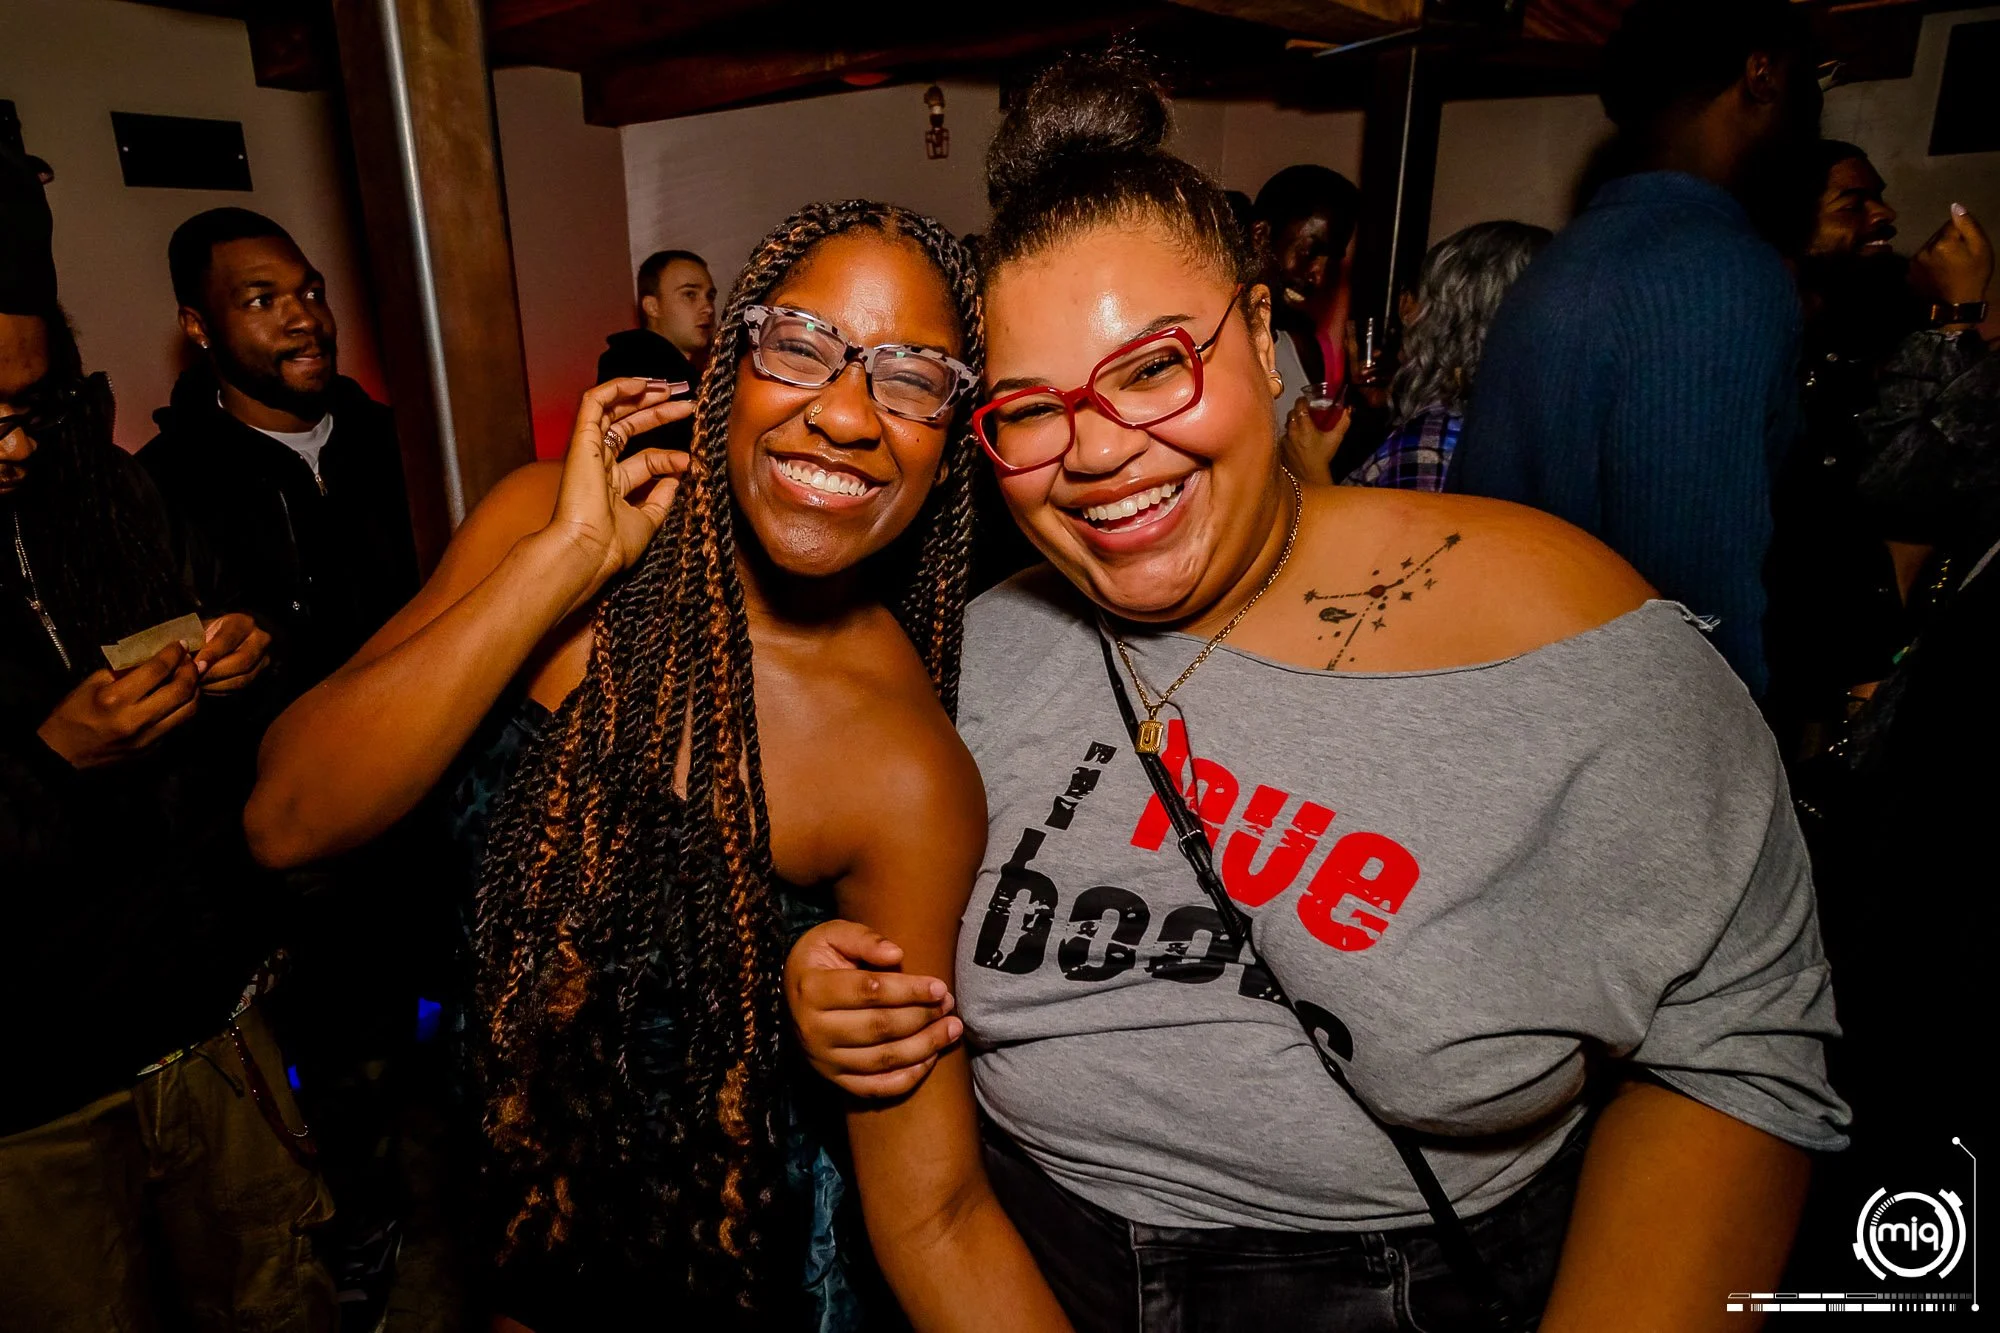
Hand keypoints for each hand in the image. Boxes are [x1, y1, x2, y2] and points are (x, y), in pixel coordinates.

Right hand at [36, 642, 199, 768]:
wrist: (63, 755)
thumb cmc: (73, 714)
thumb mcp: (92, 684)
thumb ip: (124, 670)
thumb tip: (152, 657)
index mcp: (116, 699)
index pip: (157, 670)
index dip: (173, 653)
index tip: (180, 643)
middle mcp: (137, 719)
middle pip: (181, 691)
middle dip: (192, 671)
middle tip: (192, 660)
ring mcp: (148, 737)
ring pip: (188, 710)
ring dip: (194, 690)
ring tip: (191, 677)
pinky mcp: (153, 749)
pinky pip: (178, 724)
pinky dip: (184, 708)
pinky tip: (180, 697)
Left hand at [195, 612, 271, 693]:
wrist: (229, 639)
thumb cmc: (208, 633)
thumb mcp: (201, 629)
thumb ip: (194, 641)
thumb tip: (183, 658)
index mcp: (243, 623)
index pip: (228, 640)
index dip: (211, 654)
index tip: (196, 664)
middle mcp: (259, 639)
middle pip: (241, 661)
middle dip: (215, 672)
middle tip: (194, 678)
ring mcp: (263, 659)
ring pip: (242, 678)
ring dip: (217, 684)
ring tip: (196, 685)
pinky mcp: (260, 675)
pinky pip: (241, 687)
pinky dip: (221, 690)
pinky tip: (206, 688)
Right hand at [544, 378, 694, 600]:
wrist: (588, 551)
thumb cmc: (613, 546)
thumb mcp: (648, 520)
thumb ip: (662, 498)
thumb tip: (679, 475)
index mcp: (614, 485)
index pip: (646, 459)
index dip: (670, 455)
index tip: (692, 459)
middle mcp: (600, 465)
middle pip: (630, 428)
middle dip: (658, 411)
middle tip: (685, 399)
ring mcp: (589, 451)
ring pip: (614, 410)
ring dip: (641, 394)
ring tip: (669, 386)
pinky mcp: (581, 439)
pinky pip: (594, 402)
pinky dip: (616, 388)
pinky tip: (642, 383)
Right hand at [785, 919, 960, 1098]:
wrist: (793, 992)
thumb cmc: (821, 958)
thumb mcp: (833, 935)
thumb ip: (864, 939)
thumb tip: (897, 954)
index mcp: (812, 989)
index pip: (868, 991)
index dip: (908, 990)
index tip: (939, 986)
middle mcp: (813, 1029)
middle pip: (879, 1027)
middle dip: (922, 1016)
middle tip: (949, 1004)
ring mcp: (823, 1059)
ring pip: (882, 1059)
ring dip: (924, 1046)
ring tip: (952, 1029)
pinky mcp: (834, 1078)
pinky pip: (875, 1087)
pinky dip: (907, 1077)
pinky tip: (931, 1058)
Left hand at [1283, 394, 1352, 484]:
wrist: (1311, 475)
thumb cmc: (1323, 457)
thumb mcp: (1336, 438)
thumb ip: (1343, 422)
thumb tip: (1348, 410)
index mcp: (1305, 427)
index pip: (1299, 406)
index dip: (1302, 400)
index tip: (1306, 400)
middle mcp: (1292, 431)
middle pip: (1292, 413)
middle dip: (1298, 410)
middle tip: (1305, 412)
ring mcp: (1285, 440)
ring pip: (1287, 424)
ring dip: (1294, 422)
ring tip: (1302, 425)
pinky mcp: (1281, 447)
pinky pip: (1284, 435)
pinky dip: (1290, 434)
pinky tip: (1297, 438)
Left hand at [1910, 204, 1992, 308]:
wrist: (1955, 307)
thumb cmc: (1973, 277)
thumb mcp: (1980, 249)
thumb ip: (1968, 226)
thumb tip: (1955, 205)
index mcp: (1942, 242)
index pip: (1951, 224)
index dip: (1961, 233)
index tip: (1965, 247)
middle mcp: (1923, 250)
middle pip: (1937, 236)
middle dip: (1947, 242)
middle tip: (1958, 258)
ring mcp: (1913, 263)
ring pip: (1927, 248)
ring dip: (1936, 252)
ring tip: (1947, 267)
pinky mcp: (1908, 274)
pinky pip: (1919, 261)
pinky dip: (1927, 264)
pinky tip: (1937, 274)